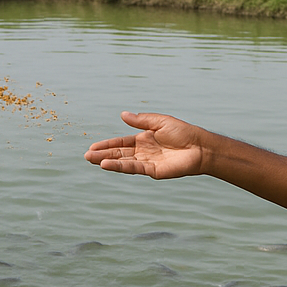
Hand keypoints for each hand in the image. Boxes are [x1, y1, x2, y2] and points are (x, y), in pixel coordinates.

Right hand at [84, 112, 209, 179]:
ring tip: (92, 160)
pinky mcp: (153, 171)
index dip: (107, 144)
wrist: (200, 146)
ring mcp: (147, 162)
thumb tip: (122, 115)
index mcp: (144, 139)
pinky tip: (107, 164)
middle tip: (87, 156)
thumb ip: (141, 121)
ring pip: (124, 161)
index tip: (93, 147)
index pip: (121, 142)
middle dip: (103, 154)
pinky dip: (120, 166)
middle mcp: (144, 152)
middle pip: (119, 153)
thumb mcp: (160, 122)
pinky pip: (134, 168)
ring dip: (108, 161)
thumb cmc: (184, 133)